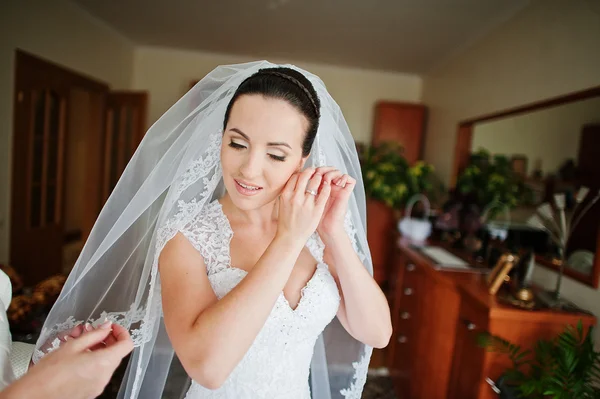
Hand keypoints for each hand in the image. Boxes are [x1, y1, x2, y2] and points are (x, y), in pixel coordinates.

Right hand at [4, 324, 133, 398]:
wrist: (33, 396)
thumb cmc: (49, 373)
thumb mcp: (72, 346)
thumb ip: (94, 335)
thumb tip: (106, 327)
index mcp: (103, 363)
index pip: (127, 345)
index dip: (122, 332)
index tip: (112, 327)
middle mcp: (105, 376)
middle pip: (116, 354)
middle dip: (107, 341)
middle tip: (93, 333)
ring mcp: (98, 386)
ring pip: (107, 364)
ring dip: (99, 351)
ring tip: (81, 345)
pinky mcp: (91, 392)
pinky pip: (99, 374)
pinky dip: (94, 363)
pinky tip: (78, 358)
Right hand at [277, 167, 330, 242]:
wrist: (290, 238)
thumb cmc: (286, 222)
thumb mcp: (282, 204)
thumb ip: (288, 193)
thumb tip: (293, 181)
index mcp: (286, 195)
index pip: (294, 177)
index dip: (301, 172)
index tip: (305, 173)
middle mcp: (295, 197)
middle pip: (304, 176)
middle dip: (311, 171)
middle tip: (314, 171)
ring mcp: (306, 204)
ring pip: (315, 182)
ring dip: (319, 177)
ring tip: (321, 177)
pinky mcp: (316, 210)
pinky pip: (323, 194)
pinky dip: (326, 187)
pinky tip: (327, 186)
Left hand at [314, 167, 355, 237]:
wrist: (326, 228)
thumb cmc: (315, 217)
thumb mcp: (309, 201)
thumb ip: (308, 188)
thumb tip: (303, 174)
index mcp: (322, 188)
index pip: (321, 172)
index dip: (316, 169)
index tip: (310, 173)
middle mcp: (332, 187)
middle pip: (330, 170)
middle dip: (324, 169)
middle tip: (318, 172)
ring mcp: (340, 189)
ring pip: (339, 172)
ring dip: (332, 173)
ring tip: (327, 179)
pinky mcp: (347, 193)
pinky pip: (350, 180)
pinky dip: (344, 178)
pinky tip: (337, 183)